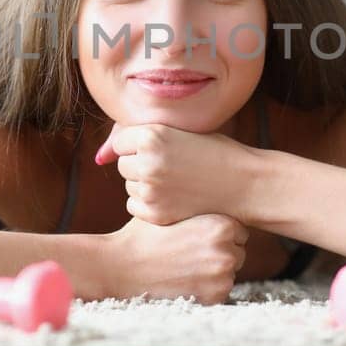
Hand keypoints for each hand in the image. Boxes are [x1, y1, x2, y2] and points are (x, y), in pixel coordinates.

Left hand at [95, 122, 259, 224]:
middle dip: (141, 166)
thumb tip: (100, 157)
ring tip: (176, 183)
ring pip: (129, 186)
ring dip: (145, 185)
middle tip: (171, 168)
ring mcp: (151, 189)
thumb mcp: (180, 132)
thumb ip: (141, 137)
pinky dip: (149, 204)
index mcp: (153, 134)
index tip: (162, 152)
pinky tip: (174, 198)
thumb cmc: (214, 153)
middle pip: (123, 165)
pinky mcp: (156, 213)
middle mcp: (148, 161)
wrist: (245, 183)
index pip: (120, 142)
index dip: (140, 147)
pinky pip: (135, 207)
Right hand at [101, 214, 246, 304]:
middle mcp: (227, 251)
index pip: (238, 230)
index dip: (218, 233)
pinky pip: (220, 291)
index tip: (199, 236)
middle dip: (220, 252)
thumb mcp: (173, 210)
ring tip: (184, 267)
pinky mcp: (215, 297)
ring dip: (214, 271)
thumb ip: (199, 208)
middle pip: (237, 252)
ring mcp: (222, 276)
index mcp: (221, 225)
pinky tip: (183, 280)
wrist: (121, 267)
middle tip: (190, 253)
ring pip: (229, 272)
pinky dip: (206, 288)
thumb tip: (218, 196)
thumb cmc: (143, 235)